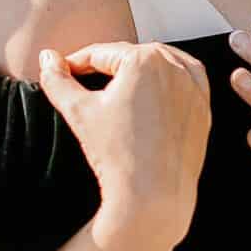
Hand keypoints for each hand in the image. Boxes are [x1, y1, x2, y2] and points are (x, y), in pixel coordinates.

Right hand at [38, 41, 210, 249]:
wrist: (152, 197)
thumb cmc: (117, 155)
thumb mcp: (78, 112)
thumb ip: (57, 80)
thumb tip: (46, 58)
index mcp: (145, 59)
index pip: (100, 53)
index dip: (75, 63)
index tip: (62, 73)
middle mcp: (175, 66)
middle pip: (130, 57)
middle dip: (106, 67)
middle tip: (83, 82)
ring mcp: (194, 87)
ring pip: (159, 66)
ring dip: (136, 72)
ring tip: (114, 90)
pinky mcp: (204, 108)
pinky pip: (183, 84)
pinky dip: (167, 83)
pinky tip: (149, 97)